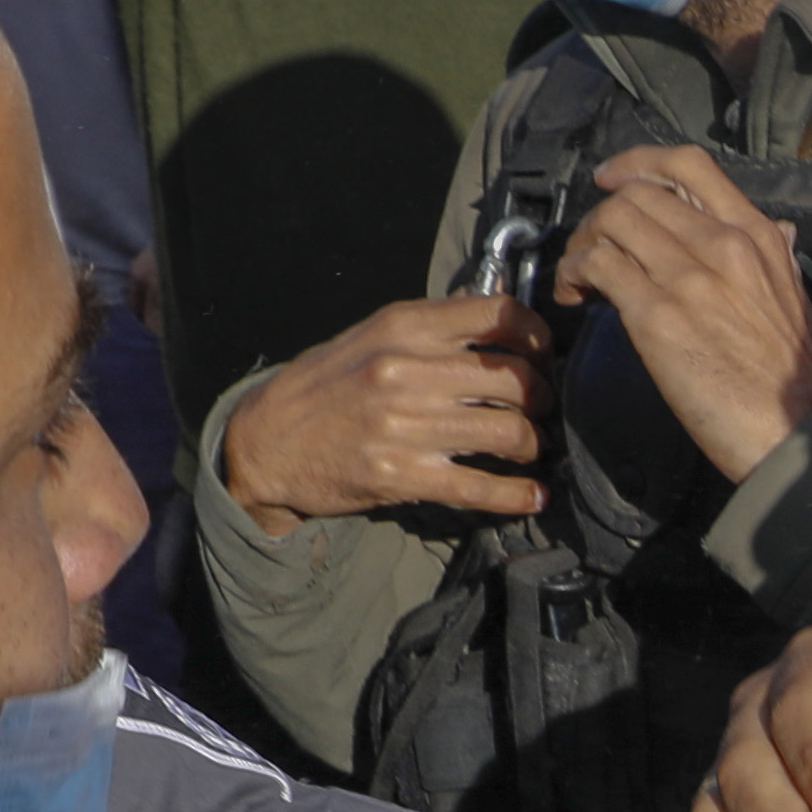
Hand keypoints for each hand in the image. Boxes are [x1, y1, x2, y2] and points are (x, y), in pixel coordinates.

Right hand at [218, 291, 549, 534]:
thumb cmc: (326, 386)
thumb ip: (431, 330)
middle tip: (543, 409)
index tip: (545, 354)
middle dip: (543, 397)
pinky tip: (532, 496)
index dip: (537, 335)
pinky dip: (517, 495)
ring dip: (534, 444)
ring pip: (510, 432)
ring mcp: (406, 426)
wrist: (266, 441)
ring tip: (532, 448)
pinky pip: (480, 486)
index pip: (498, 315)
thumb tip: (499, 329)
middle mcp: (408, 370)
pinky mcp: (403, 476)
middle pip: (516, 378)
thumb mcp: (372, 336)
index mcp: (404, 328)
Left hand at [551, 148, 811, 481]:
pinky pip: (597, 266)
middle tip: (591, 248)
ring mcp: (688, 277)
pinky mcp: (657, 316)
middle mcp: (721, 245)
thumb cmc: (800, 381)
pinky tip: (575, 295)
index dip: (639, 163)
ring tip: (578, 276)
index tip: (614, 179)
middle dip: (601, 215)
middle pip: (637, 194)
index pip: (689, 166)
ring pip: (611, 222)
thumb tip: (781, 234)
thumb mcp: (800, 302)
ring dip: (581, 244)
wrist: (797, 429)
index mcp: (757, 237)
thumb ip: (780, 263)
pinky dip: (573, 273)